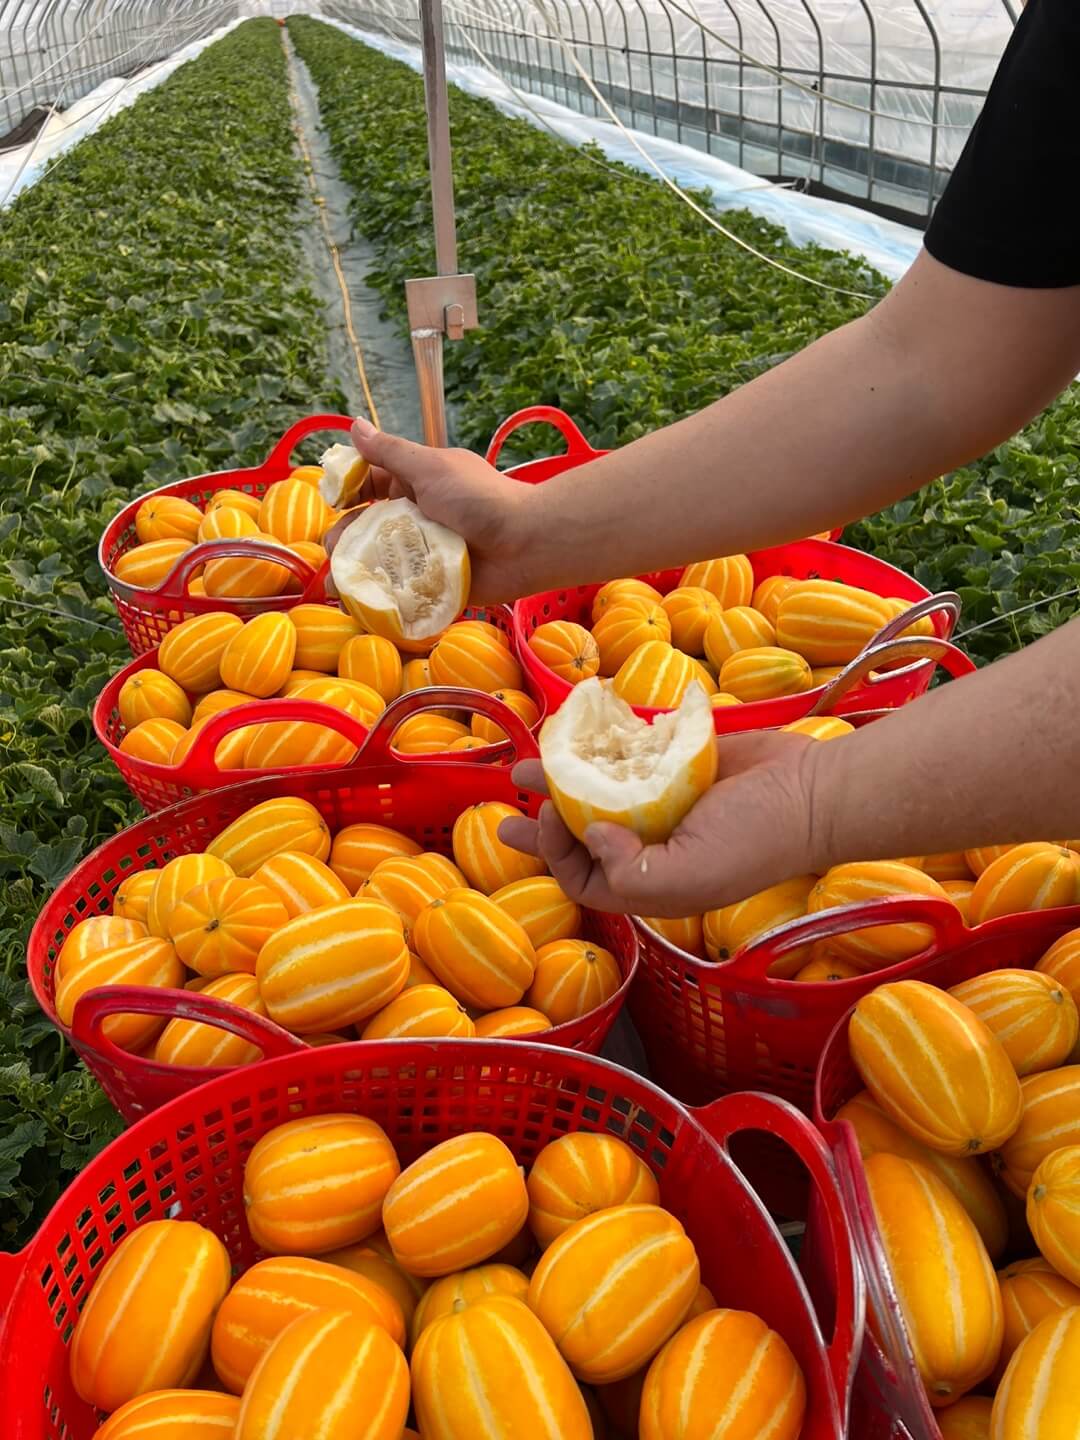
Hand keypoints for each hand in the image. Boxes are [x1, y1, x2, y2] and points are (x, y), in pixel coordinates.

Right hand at [333, 418, 544, 605]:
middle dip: (346, 538)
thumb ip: (389, 453)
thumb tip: (354, 426)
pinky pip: (399, 591)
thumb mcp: (430, 468)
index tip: (331, 501)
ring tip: (340, 584)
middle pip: (367, 527)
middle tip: (336, 550)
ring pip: (379, 562)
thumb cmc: (480, 499)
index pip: (370, 484)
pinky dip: (379, 597)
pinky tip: (360, 603)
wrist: (525, 544)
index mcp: (415, 485)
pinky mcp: (432, 585)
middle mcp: (416, 518)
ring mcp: (423, 553)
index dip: (347, 492)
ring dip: (356, 571)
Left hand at [498, 731, 824, 916]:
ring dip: (562, 777)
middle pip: (582, 840)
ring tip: (527, 763)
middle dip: (543, 827)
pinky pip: (630, 754)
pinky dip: (604, 744)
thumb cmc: (755, 843)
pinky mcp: (677, 761)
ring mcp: (663, 801)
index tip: (553, 816)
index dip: (558, 853)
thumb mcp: (689, 878)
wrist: (810, 791)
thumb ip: (630, 874)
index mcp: (651, 882)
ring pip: (598, 791)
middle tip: (505, 813)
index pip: (585, 879)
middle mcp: (652, 845)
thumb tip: (590, 837)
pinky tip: (580, 731)